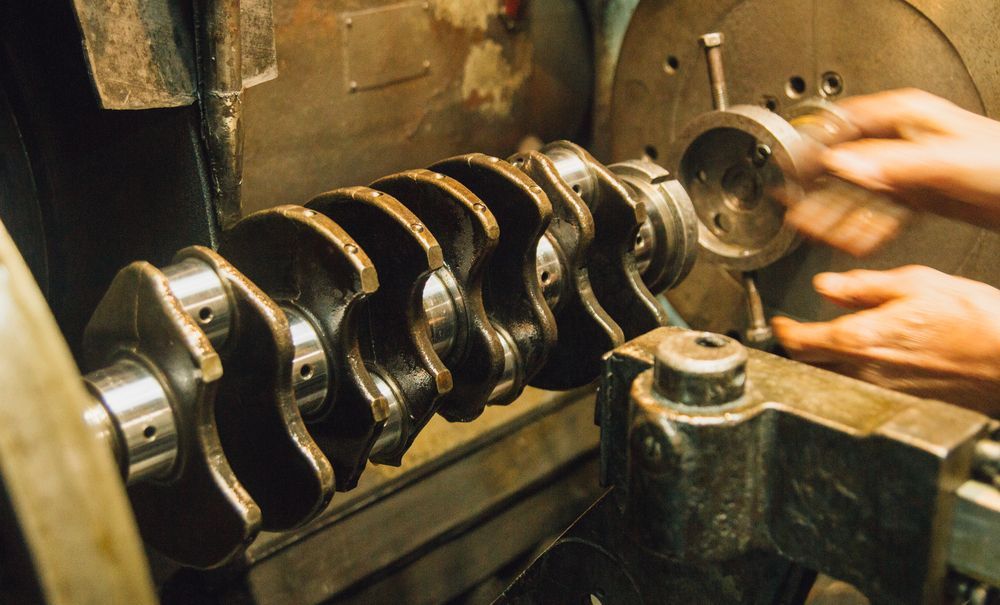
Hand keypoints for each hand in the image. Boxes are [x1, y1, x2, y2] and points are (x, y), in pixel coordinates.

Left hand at [772, 265, 999, 415]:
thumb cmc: (973, 320)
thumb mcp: (915, 284)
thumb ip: (863, 287)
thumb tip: (826, 286)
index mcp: (860, 338)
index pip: (800, 340)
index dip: (783, 330)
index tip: (781, 322)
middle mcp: (864, 371)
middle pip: (808, 364)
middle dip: (799, 347)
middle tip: (800, 332)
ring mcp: (880, 390)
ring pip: (832, 379)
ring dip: (823, 363)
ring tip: (829, 344)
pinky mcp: (898, 401)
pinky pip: (859, 389)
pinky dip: (850, 375)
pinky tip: (866, 360)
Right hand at [782, 88, 999, 254]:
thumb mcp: (944, 159)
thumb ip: (891, 164)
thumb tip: (841, 164)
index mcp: (904, 117)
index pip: (842, 128)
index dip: (811, 150)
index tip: (788, 170)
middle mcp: (902, 142)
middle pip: (845, 166)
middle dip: (818, 191)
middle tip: (793, 209)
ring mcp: (908, 170)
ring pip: (860, 193)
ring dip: (837, 215)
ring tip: (812, 230)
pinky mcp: (919, 196)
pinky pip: (881, 212)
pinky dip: (865, 228)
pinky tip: (851, 240)